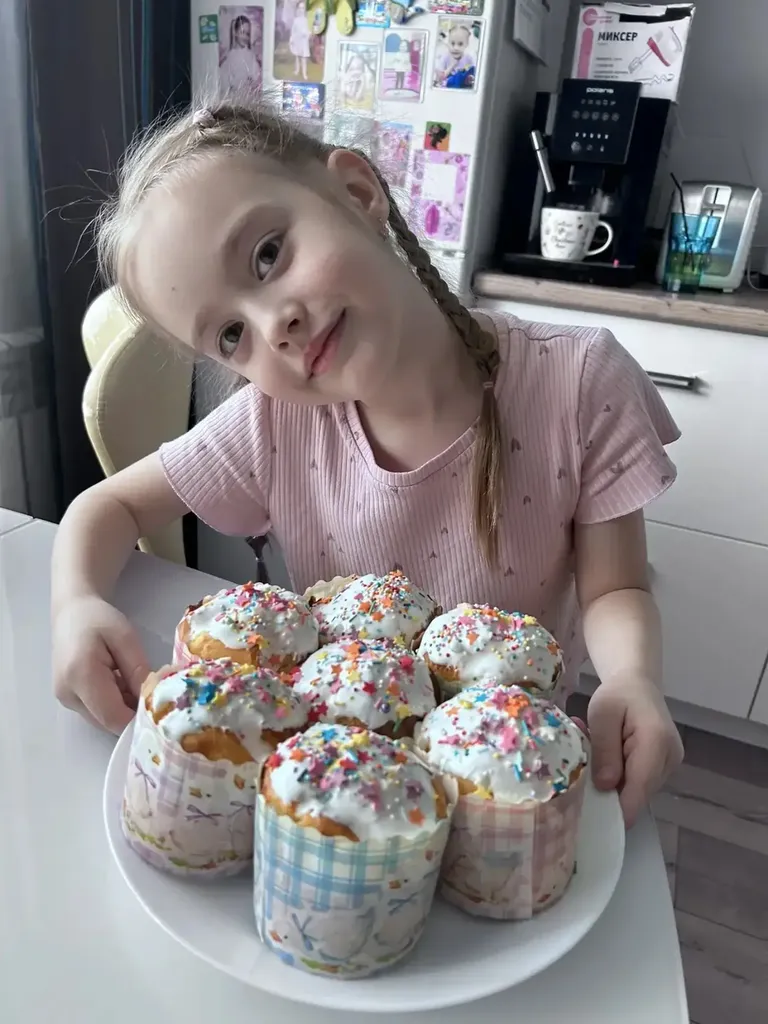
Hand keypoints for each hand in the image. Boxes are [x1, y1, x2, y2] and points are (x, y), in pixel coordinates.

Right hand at [53, 595, 149, 733]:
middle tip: (151, 692)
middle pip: (108, 722)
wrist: (71, 612)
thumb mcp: (125, 638)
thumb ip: (138, 671)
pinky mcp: (68, 700)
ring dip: (123, 708)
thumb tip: (152, 700)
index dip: (139, 718)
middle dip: (133, 713)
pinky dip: (113, 703)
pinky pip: (97, 712)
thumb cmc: (99, 619)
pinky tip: (120, 682)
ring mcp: (66, 700)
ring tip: (132, 681)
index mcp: (81, 676)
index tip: (161, 708)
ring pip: (103, 720)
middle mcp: (68, 694)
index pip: (113, 716)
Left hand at [587, 678, 682, 826]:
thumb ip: (604, 748)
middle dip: (609, 789)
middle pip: (637, 793)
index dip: (619, 808)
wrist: (637, 684)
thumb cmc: (618, 695)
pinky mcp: (663, 768)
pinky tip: (606, 756)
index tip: (592, 817)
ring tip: (593, 752)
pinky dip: (619, 776)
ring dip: (612, 781)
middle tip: (581, 766)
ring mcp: (669, 766)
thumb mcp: (602, 714)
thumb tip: (606, 787)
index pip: (640, 788)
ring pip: (636, 789)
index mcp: (656, 742)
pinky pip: (637, 782)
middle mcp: (670, 759)